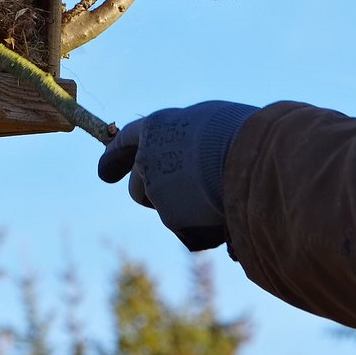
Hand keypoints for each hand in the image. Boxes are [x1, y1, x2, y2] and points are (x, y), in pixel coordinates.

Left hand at [97, 101, 258, 250]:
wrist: (250, 157)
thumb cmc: (242, 133)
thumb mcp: (212, 124)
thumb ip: (191, 142)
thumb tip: (196, 163)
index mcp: (157, 127)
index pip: (125, 140)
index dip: (115, 157)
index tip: (105, 173)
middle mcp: (148, 159)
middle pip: (137, 186)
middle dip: (153, 194)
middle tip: (179, 198)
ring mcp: (157, 190)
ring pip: (166, 210)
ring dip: (185, 210)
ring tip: (220, 198)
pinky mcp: (173, 219)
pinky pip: (191, 230)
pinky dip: (206, 228)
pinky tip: (228, 215)